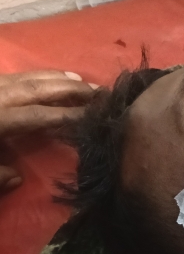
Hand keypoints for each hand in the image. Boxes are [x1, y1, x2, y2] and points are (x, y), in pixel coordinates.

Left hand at [0, 71, 95, 192]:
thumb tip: (17, 177)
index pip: (39, 115)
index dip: (69, 114)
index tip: (96, 115)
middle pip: (37, 89)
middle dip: (71, 88)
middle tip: (100, 91)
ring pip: (26, 78)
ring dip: (56, 78)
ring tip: (80, 80)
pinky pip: (14, 75)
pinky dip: (35, 75)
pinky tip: (48, 77)